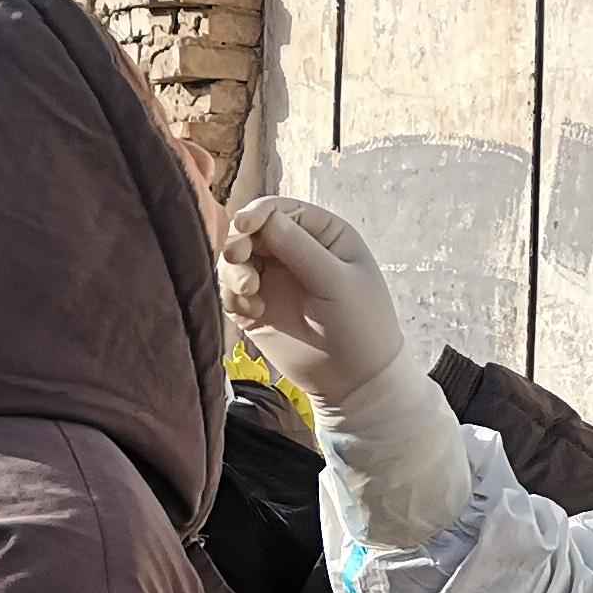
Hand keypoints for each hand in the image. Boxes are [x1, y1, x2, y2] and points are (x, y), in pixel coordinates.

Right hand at [221, 197, 400, 399]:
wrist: (356, 382)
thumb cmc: (361, 326)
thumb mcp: (337, 282)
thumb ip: (301, 249)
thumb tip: (264, 218)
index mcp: (321, 234)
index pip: (280, 210)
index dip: (257, 213)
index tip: (243, 226)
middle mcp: (293, 251)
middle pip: (250, 231)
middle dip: (239, 242)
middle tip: (236, 259)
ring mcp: (273, 279)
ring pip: (235, 260)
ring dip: (233, 271)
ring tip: (249, 293)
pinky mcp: (256, 308)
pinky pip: (230, 291)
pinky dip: (232, 296)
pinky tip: (253, 311)